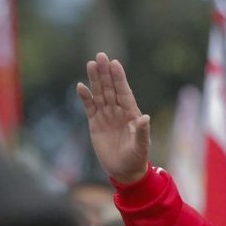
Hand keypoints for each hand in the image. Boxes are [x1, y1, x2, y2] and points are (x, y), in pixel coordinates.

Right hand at [77, 53, 149, 184]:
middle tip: (100, 56)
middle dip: (106, 73)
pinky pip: (90, 107)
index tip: (115, 64)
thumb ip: (142, 132)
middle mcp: (118, 111)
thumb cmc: (137, 158)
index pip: (124, 92)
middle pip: (110, 89)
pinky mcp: (95, 123)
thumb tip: (145, 118)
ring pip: (100, 94)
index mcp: (131, 114)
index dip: (119, 79)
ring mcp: (106, 116)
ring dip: (95, 80)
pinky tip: (81, 86)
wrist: (125, 170)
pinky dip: (85, 97)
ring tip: (91, 64)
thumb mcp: (141, 146)